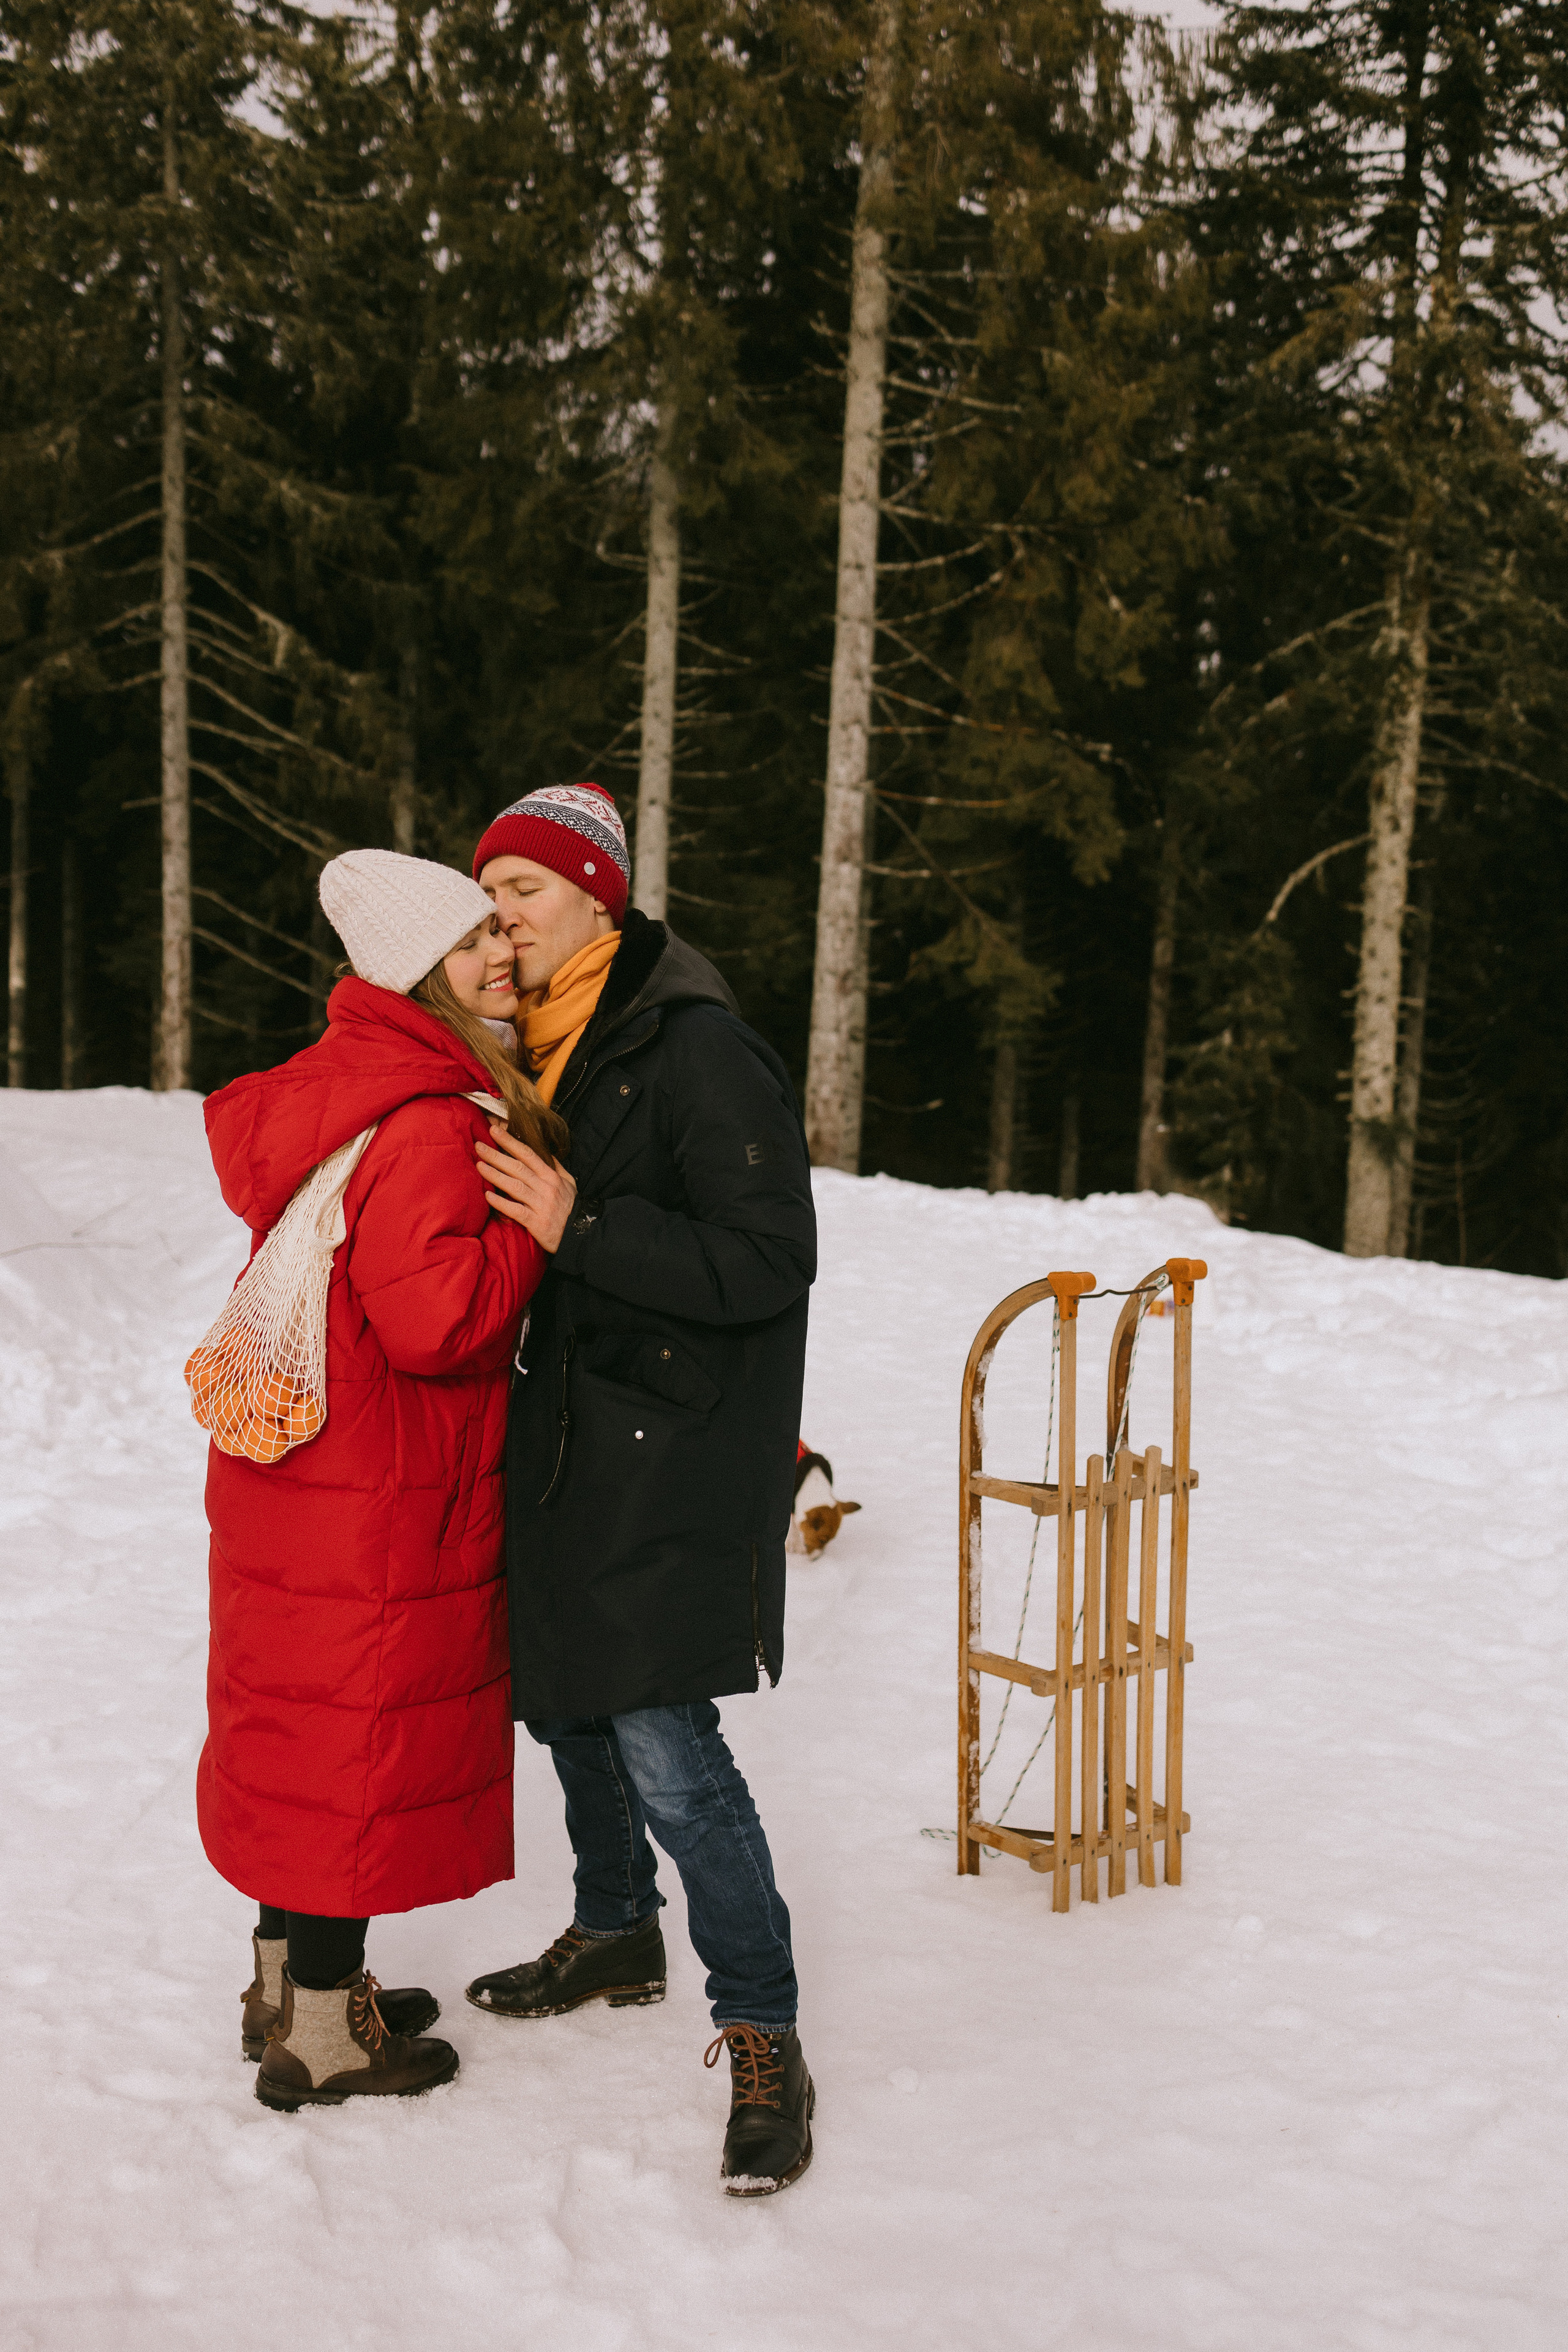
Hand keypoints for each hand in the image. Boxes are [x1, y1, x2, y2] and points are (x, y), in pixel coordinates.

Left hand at [477, 1122, 577, 1253]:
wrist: (580, 1233)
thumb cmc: (571, 1207)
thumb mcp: (569, 1183)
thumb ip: (555, 1167)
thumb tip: (544, 1151)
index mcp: (552, 1176)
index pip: (528, 1154)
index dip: (510, 1142)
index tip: (494, 1130)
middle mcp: (546, 1188)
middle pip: (518, 1168)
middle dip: (496, 1155)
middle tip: (479, 1146)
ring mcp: (541, 1205)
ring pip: (515, 1187)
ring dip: (495, 1175)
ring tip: (479, 1166)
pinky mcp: (537, 1223)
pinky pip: (516, 1211)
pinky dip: (501, 1203)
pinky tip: (488, 1196)